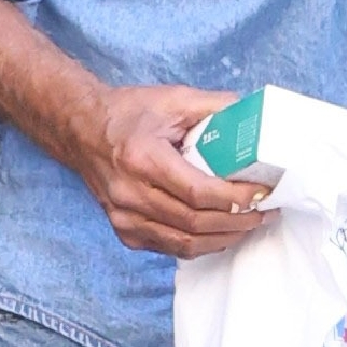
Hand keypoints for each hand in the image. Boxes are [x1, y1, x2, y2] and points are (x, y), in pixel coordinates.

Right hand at [65, 83, 271, 259]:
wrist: (81, 130)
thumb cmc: (129, 113)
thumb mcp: (172, 99)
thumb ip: (214, 106)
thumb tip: (254, 116)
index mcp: (142, 158)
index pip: (197, 192)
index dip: (234, 198)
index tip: (262, 193)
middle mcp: (130, 193)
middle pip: (194, 222)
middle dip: (237, 221)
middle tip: (264, 212)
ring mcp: (124, 217)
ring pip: (184, 243)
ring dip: (223, 238)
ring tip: (249, 225)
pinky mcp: (124, 231)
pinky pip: (169, 248)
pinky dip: (200, 245)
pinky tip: (221, 233)